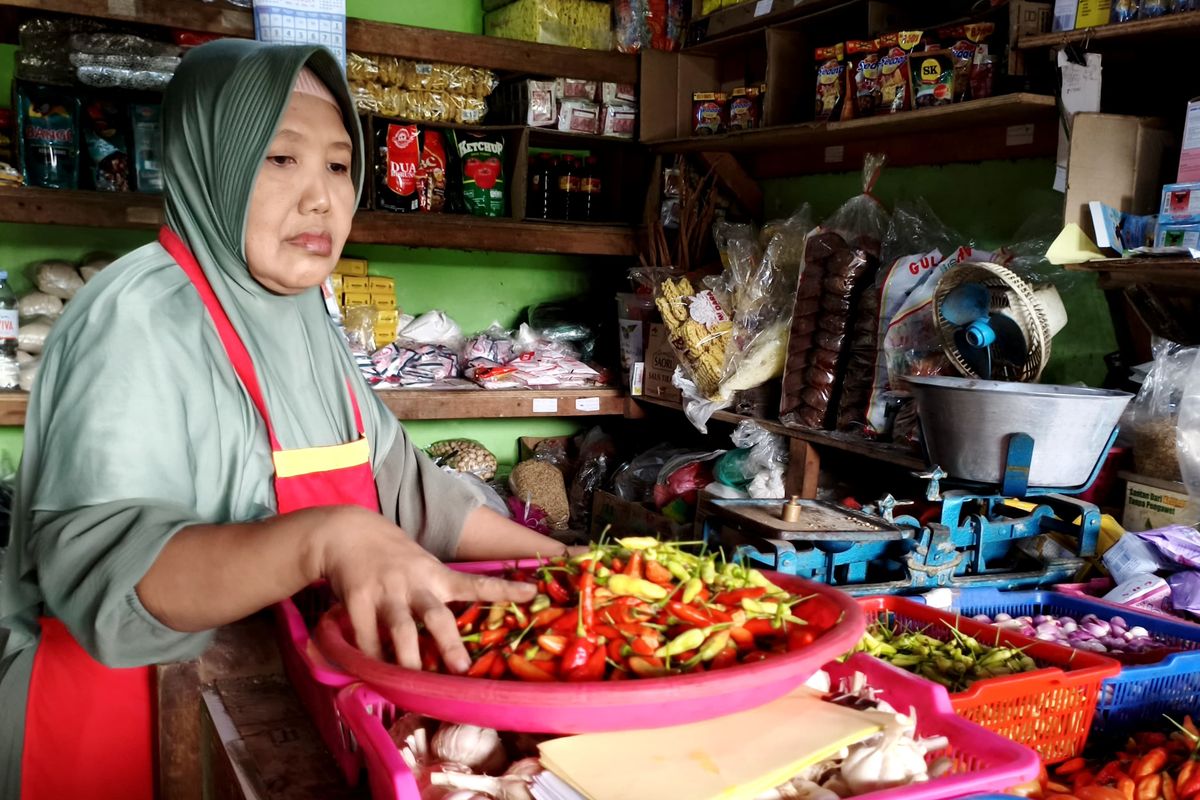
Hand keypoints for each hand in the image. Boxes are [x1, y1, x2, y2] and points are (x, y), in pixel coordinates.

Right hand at [317, 506, 534, 672]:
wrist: (350, 533)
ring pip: (401, 630)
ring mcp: (387, 593)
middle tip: (462, 669)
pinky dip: (373, 659)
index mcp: (437, 575)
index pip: (475, 583)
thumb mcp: (425, 566)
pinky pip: (367, 637)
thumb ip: (441, 592)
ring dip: (409, 659)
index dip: (503, 590)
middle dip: (450, 644)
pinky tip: (378, 674)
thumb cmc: (396, 557)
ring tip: (415, 682)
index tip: (531, 592)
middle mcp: (415, 584)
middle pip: (436, 616)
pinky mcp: (359, 601)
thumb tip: (462, 629)